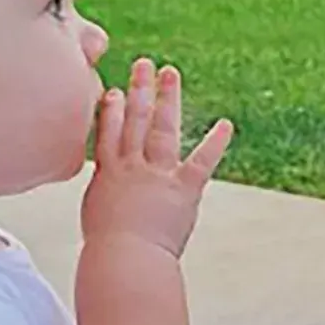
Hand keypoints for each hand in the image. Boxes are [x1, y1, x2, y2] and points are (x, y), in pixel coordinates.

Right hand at [81, 58, 232, 257]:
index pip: (108, 134)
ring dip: (166, 99)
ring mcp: (158, 175)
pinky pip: (202, 161)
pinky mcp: (183, 189)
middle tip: (144, 64)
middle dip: (140, 90)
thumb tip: (108, 203)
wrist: (124, 259)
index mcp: (108, 175)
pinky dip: (216, 142)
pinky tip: (226, 124)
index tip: (115, 90)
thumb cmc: (107, 251)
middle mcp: (132, 167)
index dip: (112, 109)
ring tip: (169, 73)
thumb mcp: (97, 218)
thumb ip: (105, 201)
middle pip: (135, 120)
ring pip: (161, 129)